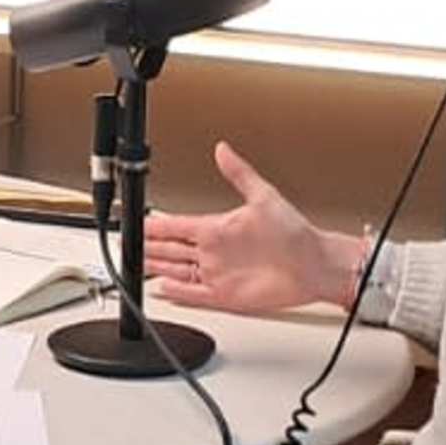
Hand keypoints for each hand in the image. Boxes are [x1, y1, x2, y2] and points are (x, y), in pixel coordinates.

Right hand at [147, 143, 366, 313]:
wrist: (314, 265)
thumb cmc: (295, 233)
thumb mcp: (264, 197)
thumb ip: (239, 174)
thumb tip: (223, 149)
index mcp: (219, 227)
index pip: (178, 225)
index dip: (157, 225)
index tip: (140, 222)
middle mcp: (215, 251)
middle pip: (172, 249)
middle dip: (150, 248)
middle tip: (130, 246)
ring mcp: (219, 273)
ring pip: (179, 271)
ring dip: (159, 269)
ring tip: (140, 266)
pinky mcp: (226, 295)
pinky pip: (195, 295)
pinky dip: (178, 293)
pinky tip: (164, 289)